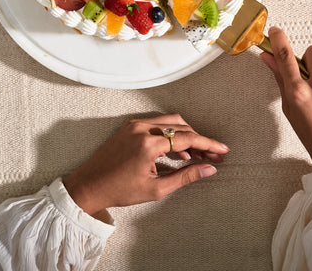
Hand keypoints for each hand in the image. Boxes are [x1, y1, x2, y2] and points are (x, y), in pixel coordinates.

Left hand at [63, 114, 228, 216]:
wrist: (89, 185)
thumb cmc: (120, 190)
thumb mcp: (156, 188)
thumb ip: (185, 176)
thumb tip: (209, 169)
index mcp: (148, 143)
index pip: (187, 138)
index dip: (208, 144)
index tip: (223, 150)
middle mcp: (142, 128)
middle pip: (181, 126)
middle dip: (199, 140)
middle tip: (212, 156)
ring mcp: (135, 124)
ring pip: (170, 122)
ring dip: (186, 135)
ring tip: (196, 155)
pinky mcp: (130, 125)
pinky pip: (157, 124)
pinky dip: (171, 134)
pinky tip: (177, 151)